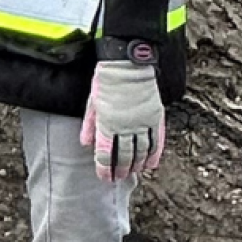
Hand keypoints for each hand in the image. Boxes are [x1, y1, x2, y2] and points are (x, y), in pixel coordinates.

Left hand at [81, 59, 164, 179]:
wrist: (127, 64)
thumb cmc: (106, 81)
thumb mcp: (92, 102)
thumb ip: (89, 124)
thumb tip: (85, 144)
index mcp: (107, 123)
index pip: (105, 153)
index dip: (104, 168)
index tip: (105, 177)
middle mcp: (125, 126)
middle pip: (124, 155)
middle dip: (121, 169)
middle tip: (119, 178)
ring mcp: (142, 122)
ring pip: (140, 151)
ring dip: (136, 164)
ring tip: (133, 172)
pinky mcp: (155, 117)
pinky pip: (155, 141)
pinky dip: (153, 155)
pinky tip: (150, 164)